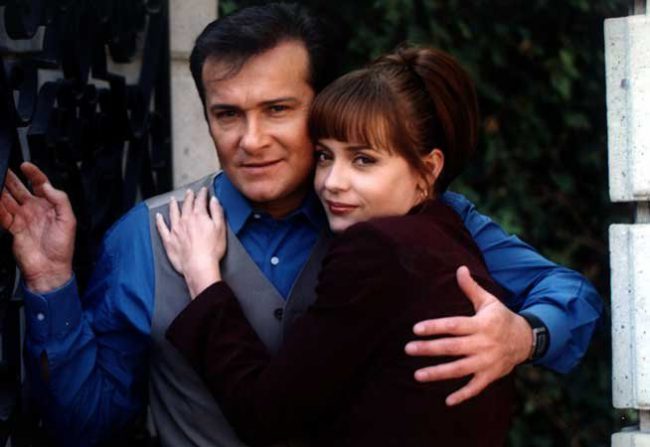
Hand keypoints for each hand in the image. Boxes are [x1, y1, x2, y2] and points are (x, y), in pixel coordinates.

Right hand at [0, 162, 75, 292]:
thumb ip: (60, 200)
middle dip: (11, 178)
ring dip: (2, 190)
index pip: (40, 184)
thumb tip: (48, 186)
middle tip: (3, 167)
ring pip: (8, 199)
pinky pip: (2, 214)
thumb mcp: (68, 221)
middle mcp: (35, 210)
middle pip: (20, 189)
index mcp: (50, 206)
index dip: (34, 174)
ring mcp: (22, 218)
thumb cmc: (62, 248)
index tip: (25, 165)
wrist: (50, 268)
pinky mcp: (12, 228)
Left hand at [155, 187, 225, 298]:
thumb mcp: (220, 228)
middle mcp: (185, 220)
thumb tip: (214, 200)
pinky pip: (162, 228)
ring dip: (173, 205)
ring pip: (173, 213)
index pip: (200, 201)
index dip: (202, 194)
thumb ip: (217, 212)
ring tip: (172, 200)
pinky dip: (159, 221)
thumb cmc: (212, 250)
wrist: (199, 265)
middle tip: (189, 192)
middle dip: (188, 197)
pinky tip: (158, 217)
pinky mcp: (169, 240)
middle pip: (186, 205)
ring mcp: (175, 230)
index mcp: (199, 216)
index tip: (204, 190)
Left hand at [404, 265, 531, 405]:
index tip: (416, 329)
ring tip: (417, 375)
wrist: (527, 339)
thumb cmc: (502, 318)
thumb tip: (460, 268)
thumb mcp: (488, 302)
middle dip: (429, 349)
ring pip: (459, 369)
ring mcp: (487, 362)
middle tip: (408, 349)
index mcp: (480, 325)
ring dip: (438, 373)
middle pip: (452, 347)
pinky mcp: (491, 375)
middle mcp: (483, 344)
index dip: (434, 327)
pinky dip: (463, 395)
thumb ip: (471, 288)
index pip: (453, 326)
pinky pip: (476, 387)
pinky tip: (447, 400)